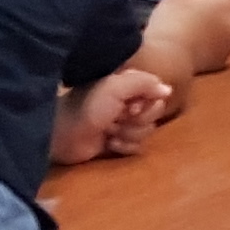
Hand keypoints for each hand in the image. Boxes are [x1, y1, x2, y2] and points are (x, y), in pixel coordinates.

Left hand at [51, 68, 174, 163]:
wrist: (62, 135)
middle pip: (154, 114)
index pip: (156, 93)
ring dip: (128, 133)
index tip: (131, 106)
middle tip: (118, 118)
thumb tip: (167, 89)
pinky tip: (109, 143)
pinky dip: (124, 146)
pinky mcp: (117, 143)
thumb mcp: (116, 87)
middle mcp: (126, 102)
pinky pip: (137, 147)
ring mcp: (121, 123)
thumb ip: (144, 83)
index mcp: (126, 85)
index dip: (148, 103)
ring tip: (109, 132)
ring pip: (146, 131)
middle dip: (138, 120)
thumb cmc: (88, 107)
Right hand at [146, 0, 229, 75]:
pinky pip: (223, 48)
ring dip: (220, 29)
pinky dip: (215, 46)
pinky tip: (197, 47)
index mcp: (223, 3)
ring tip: (197, 32)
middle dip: (223, 10)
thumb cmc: (171, 23)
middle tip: (201, 14)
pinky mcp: (222, 60)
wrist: (169, 58)